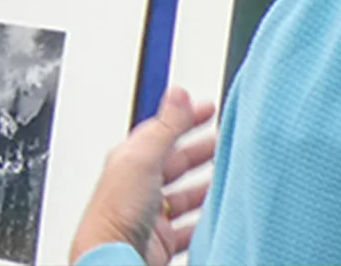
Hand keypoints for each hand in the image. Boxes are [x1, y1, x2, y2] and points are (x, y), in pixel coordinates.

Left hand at [69, 86, 216, 265]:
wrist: (112, 260)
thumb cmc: (114, 215)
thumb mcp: (142, 160)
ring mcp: (152, 217)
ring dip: (204, 184)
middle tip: (224, 139)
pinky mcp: (162, 242)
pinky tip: (216, 216)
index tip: (207, 108)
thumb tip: (177, 92)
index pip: (161, 133)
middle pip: (175, 163)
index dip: (184, 118)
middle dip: (199, 150)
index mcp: (130, 162)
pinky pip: (188, 226)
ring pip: (184, 195)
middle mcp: (139, 188)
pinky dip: (203, 219)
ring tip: (228, 174)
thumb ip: (164, 127)